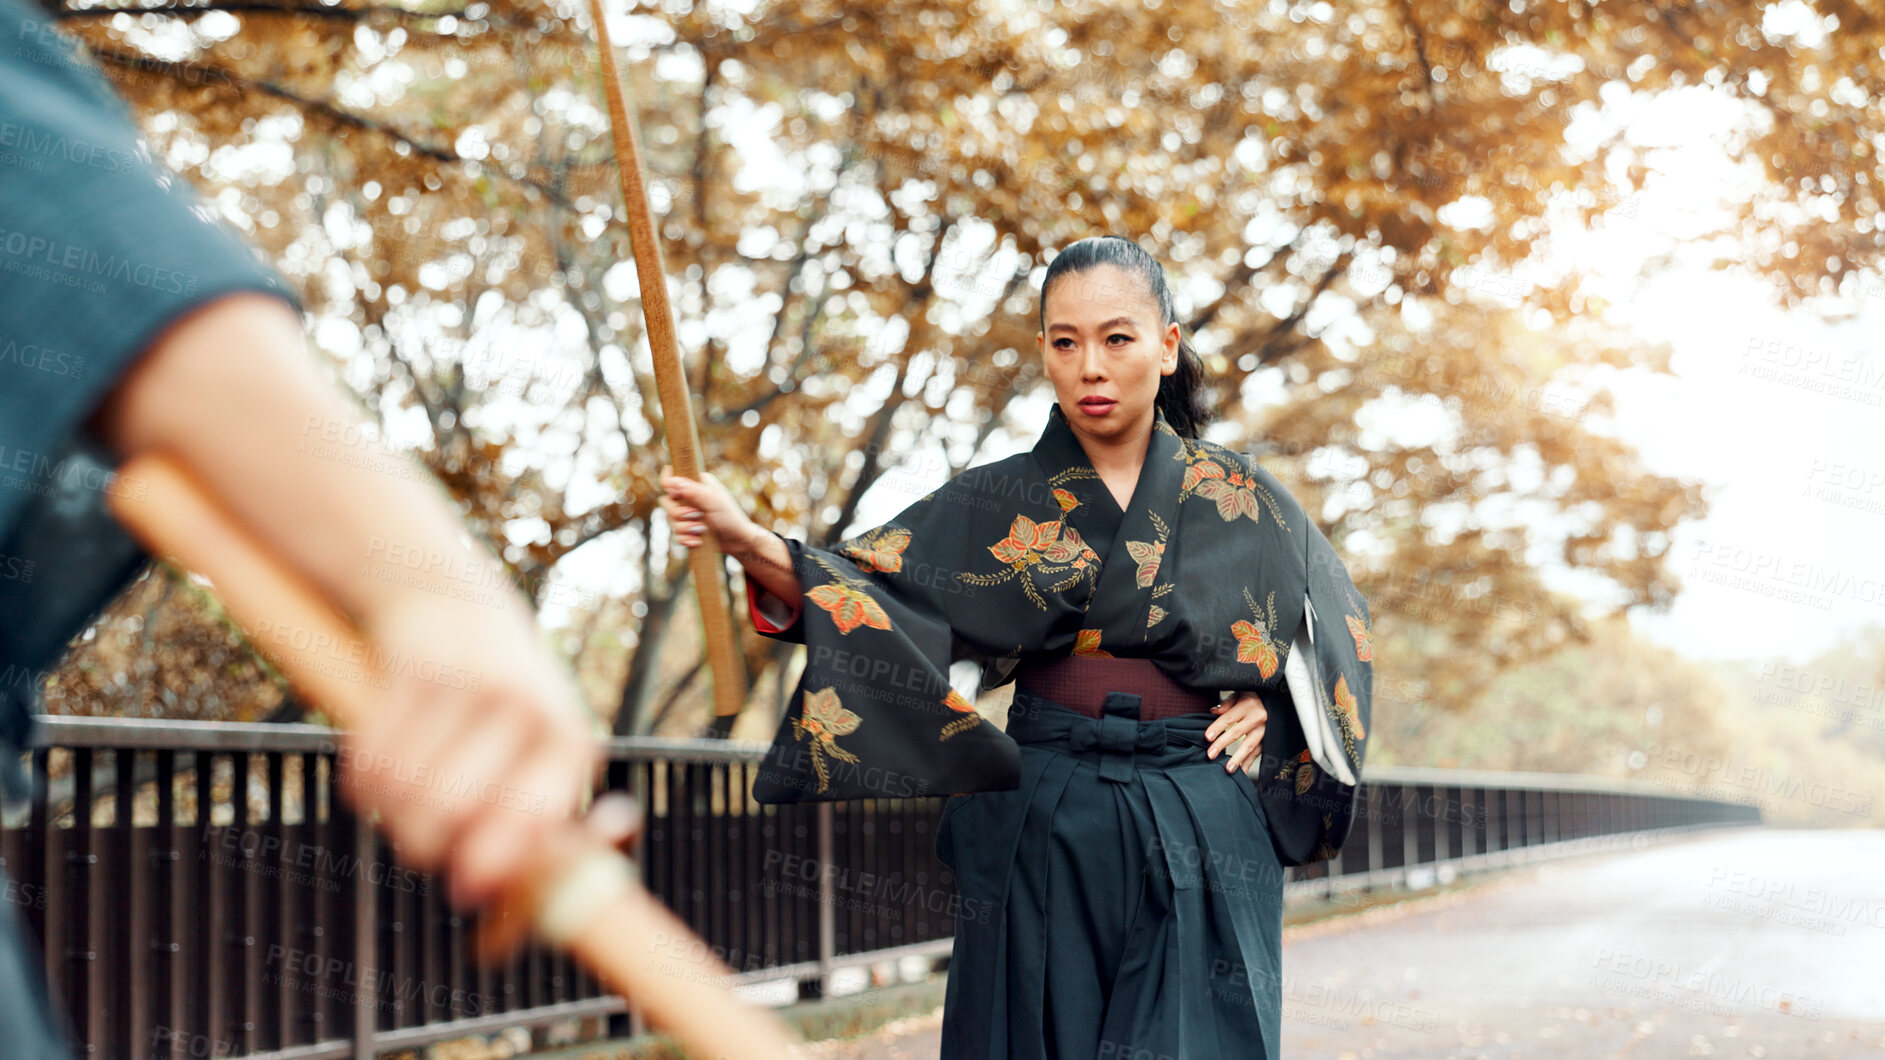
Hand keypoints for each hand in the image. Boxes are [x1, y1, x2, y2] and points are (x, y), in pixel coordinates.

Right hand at [341, 593, 602, 909]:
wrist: (452, 597)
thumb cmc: (503, 702)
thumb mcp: (538, 750)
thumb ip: (528, 829)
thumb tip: (489, 909)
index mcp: (572, 740)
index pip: (533, 819)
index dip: (494, 863)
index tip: (465, 888)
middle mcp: (530, 708)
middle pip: (455, 814)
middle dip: (426, 844)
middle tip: (420, 841)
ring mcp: (473, 684)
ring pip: (404, 793)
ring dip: (389, 813)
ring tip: (400, 800)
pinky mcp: (416, 668)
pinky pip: (369, 761)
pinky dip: (362, 782)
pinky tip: (377, 765)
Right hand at [659, 465, 754, 551]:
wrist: (737, 541)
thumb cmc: (730, 517)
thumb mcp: (713, 501)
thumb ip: (693, 490)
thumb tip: (673, 481)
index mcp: (696, 482)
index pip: (671, 476)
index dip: (668, 485)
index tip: (676, 495)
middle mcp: (689, 495)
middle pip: (666, 501)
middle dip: (679, 513)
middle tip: (696, 516)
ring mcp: (686, 512)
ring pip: (670, 519)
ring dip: (684, 528)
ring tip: (701, 530)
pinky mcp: (686, 528)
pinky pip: (675, 534)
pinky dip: (686, 538)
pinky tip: (698, 540)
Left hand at [1206, 690, 1267, 773]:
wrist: (1276, 701)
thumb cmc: (1254, 697)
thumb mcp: (1241, 694)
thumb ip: (1227, 703)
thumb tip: (1213, 711)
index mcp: (1247, 706)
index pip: (1228, 718)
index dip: (1217, 728)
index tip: (1207, 737)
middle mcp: (1257, 718)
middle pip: (1236, 733)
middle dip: (1222, 745)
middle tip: (1211, 755)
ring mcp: (1264, 730)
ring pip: (1249, 746)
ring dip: (1238, 758)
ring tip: (1228, 769)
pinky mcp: (1269, 739)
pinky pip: (1258, 752)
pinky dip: (1250, 763)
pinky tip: (1242, 771)